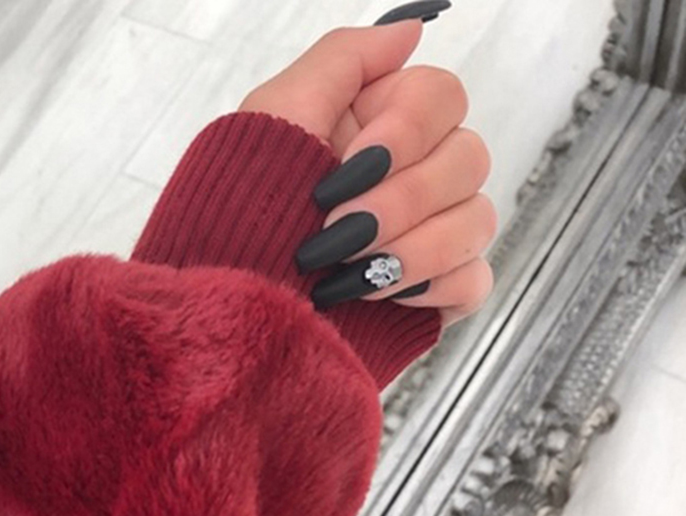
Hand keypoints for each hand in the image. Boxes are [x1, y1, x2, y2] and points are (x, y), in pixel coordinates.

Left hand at [238, 19, 495, 329]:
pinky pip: (473, 281)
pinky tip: (378, 297)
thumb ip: (343, 60)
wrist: (224, 301)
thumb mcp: (273, 117)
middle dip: (399, 201)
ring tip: (347, 274)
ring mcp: (425, 236)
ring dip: (411, 251)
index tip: (346, 167)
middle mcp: (411, 175)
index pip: (444, 98)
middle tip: (336, 231)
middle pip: (468, 159)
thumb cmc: (235, 210)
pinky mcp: (428, 293)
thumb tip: (410, 29)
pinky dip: (430, 289)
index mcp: (378, 126)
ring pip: (476, 220)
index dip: (406, 133)